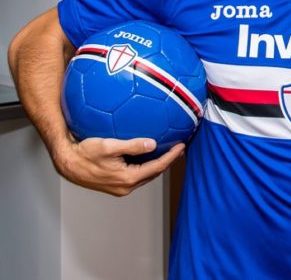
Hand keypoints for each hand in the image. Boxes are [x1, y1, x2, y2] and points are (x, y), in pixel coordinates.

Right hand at [51, 136, 183, 196]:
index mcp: (127, 179)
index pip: (157, 167)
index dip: (171, 156)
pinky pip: (136, 174)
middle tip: (179, 148)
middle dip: (168, 161)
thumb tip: (152, 144)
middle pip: (154, 173)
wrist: (66, 163)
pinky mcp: (115, 184)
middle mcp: (125, 186)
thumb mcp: (109, 146)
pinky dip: (145, 165)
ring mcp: (120, 187)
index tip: (182, 146)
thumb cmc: (84, 153)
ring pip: (145, 175)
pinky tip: (147, 155)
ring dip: (157, 164)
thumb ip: (131, 145)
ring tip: (167, 150)